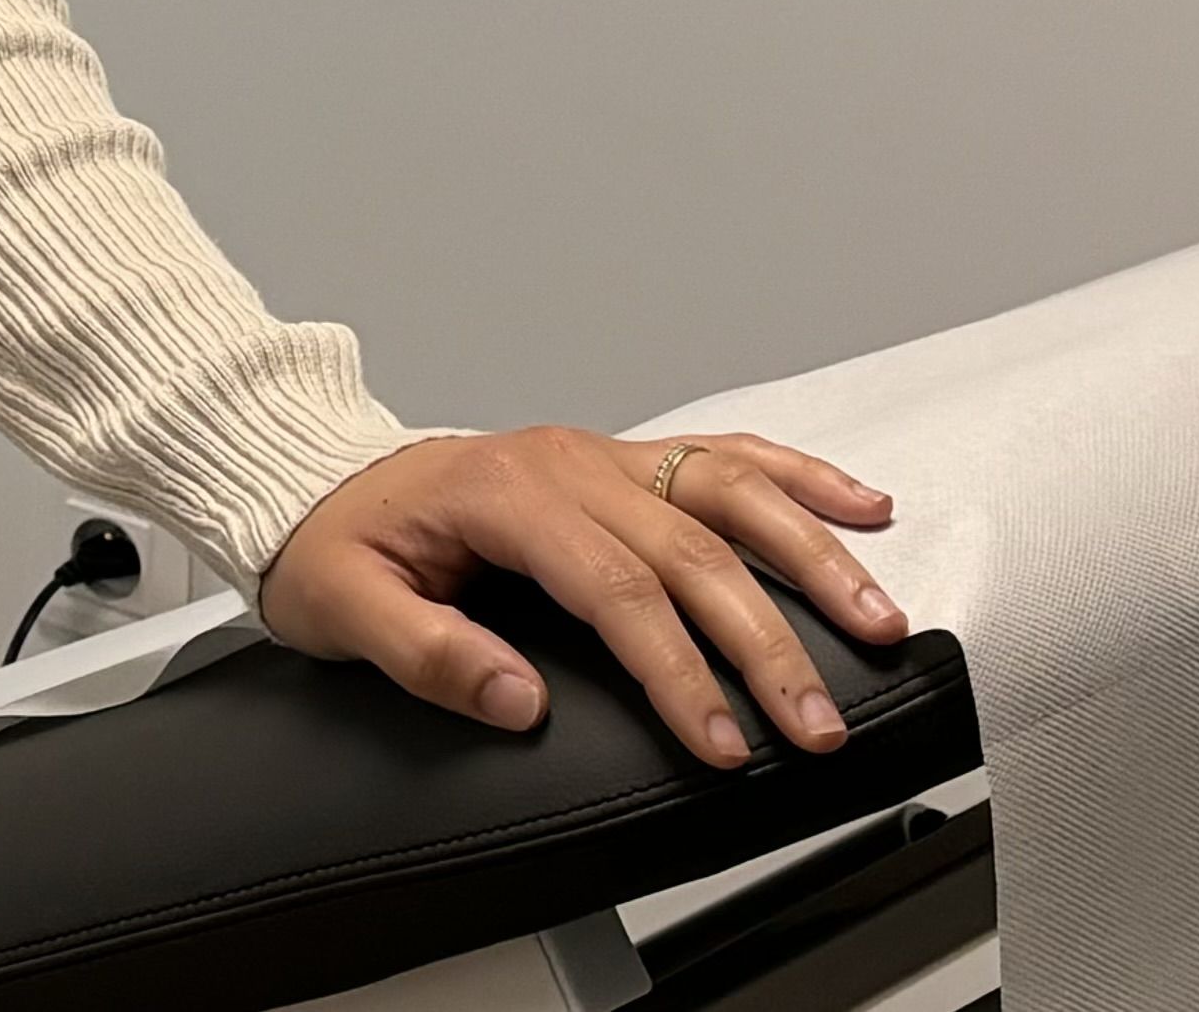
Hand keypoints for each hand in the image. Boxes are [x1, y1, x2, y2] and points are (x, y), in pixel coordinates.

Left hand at [261, 427, 904, 768]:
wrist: (318, 482)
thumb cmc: (334, 544)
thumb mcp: (342, 606)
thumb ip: (425, 653)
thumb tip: (516, 699)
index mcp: (503, 493)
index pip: (614, 589)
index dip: (676, 671)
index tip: (721, 742)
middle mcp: (567, 463)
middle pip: (691, 551)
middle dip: (766, 645)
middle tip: (816, 725)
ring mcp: (602, 455)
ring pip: (730, 493)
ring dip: (813, 556)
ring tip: (880, 621)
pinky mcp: (624, 462)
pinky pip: (726, 458)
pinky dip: (801, 479)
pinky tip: (864, 506)